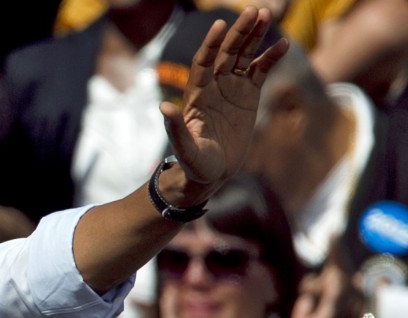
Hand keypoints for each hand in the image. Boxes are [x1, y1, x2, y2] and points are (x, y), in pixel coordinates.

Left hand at [162, 8, 288, 199]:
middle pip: (226, 53)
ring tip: (266, 15)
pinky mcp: (248, 97)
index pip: (203, 62)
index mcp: (196, 95)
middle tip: (253, 10)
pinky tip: (283, 44)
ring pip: (243, 57)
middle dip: (239, 33)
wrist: (212, 173)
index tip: (220, 25)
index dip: (211, 44)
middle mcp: (213, 87)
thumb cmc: (194, 163)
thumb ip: (175, 128)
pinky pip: (260, 72)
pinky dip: (270, 58)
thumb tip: (163, 106)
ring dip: (254, 37)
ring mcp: (231, 89)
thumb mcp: (185, 148)